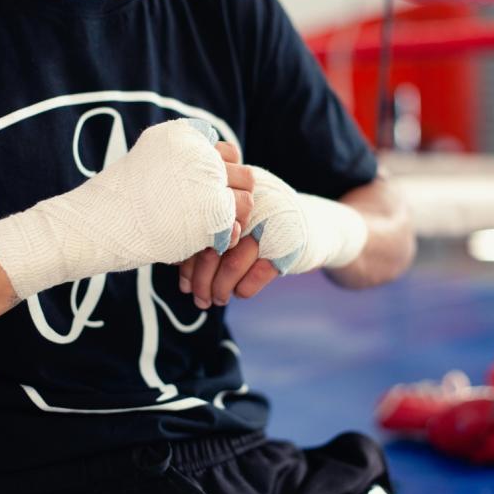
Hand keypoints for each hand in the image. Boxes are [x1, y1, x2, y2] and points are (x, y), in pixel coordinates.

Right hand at [0, 118, 236, 299]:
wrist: (96, 224)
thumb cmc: (118, 200)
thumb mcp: (150, 162)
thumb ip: (185, 162)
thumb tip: (225, 167)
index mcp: (185, 135)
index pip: (228, 152)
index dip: (221, 176)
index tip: (203, 195)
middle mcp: (201, 152)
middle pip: (244, 174)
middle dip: (234, 196)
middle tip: (213, 218)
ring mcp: (210, 181)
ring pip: (248, 199)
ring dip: (235, 217)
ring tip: (210, 232)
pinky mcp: (214, 212)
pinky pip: (235, 226)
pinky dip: (223, 238)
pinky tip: (201, 244)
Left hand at [178, 144, 278, 309]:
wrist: (319, 226)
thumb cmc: (265, 226)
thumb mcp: (241, 217)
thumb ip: (212, 231)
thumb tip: (174, 264)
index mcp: (233, 192)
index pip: (200, 229)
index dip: (188, 259)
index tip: (183, 282)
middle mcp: (251, 203)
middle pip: (213, 246)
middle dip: (201, 279)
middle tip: (197, 298)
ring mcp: (271, 223)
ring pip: (232, 263)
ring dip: (220, 289)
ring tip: (215, 300)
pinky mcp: (290, 244)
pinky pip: (257, 275)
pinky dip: (244, 289)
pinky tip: (239, 293)